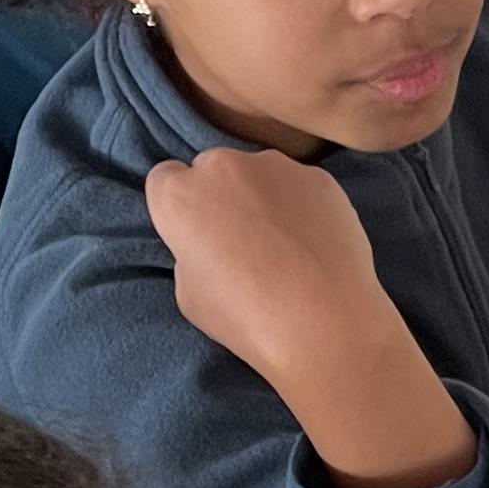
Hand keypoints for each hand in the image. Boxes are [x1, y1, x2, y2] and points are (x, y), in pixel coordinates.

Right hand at [146, 145, 387, 392]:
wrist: (323, 321)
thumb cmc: (245, 315)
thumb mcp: (189, 294)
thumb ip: (191, 252)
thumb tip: (210, 243)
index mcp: (180, 195)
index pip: (165, 179)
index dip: (180, 207)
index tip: (196, 232)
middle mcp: (224, 167)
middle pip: (213, 169)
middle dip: (221, 195)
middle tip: (241, 239)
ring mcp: (276, 166)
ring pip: (259, 173)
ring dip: (262, 196)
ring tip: (284, 243)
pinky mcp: (320, 177)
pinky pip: (299, 184)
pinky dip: (301, 204)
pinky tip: (314, 242)